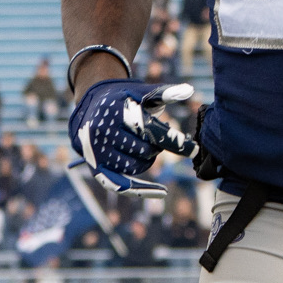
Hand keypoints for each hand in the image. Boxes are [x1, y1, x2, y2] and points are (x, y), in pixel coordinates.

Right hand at [68, 80, 196, 194]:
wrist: (88, 108)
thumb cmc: (119, 98)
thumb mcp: (139, 91)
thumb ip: (163, 93)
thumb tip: (189, 90)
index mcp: (115, 114)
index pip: (151, 132)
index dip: (174, 141)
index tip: (194, 150)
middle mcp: (103, 135)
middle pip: (144, 151)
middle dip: (156, 146)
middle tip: (155, 139)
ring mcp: (97, 154)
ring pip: (135, 167)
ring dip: (147, 160)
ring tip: (145, 147)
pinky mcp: (96, 168)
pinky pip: (121, 185)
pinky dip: (142, 190)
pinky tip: (161, 192)